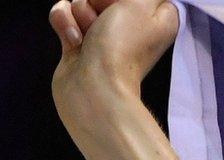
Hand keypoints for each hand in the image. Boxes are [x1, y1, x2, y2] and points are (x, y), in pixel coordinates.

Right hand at [50, 0, 178, 123]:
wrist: (94, 86)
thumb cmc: (122, 46)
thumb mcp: (142, 3)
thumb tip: (134, 2)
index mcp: (159, 18)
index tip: (124, 4)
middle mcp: (133, 25)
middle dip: (98, 1)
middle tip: (105, 21)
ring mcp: (104, 34)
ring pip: (82, 1)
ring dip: (80, 14)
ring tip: (89, 37)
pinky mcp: (79, 42)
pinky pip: (65, 15)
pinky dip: (65, 24)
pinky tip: (74, 42)